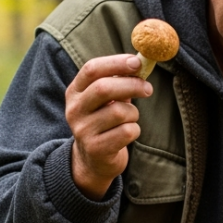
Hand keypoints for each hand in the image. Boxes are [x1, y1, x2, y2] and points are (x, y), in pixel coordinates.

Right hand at [65, 54, 153, 198]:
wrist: (93, 160)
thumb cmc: (105, 122)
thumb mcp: (106, 100)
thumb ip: (118, 82)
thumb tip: (139, 64)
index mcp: (75, 92)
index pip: (91, 69)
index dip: (116, 63)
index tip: (137, 62)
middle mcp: (74, 110)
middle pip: (104, 88)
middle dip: (131, 85)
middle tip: (147, 88)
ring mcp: (83, 130)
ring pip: (119, 112)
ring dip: (133, 113)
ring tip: (130, 118)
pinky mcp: (96, 149)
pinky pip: (126, 132)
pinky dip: (134, 130)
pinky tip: (127, 133)